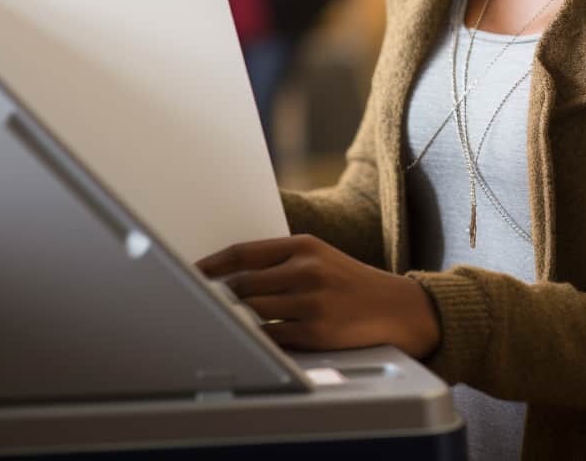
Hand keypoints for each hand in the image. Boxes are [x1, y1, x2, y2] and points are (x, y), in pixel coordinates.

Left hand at [196, 234, 440, 357]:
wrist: (394, 308)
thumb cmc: (349, 283)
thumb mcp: (320, 257)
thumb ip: (281, 261)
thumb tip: (230, 275)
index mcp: (304, 245)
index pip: (244, 252)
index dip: (212, 263)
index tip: (191, 272)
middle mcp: (306, 269)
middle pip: (242, 283)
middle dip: (218, 295)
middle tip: (198, 302)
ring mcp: (311, 300)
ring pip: (252, 310)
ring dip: (234, 318)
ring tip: (224, 321)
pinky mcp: (315, 331)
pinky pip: (270, 337)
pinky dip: (255, 339)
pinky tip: (251, 339)